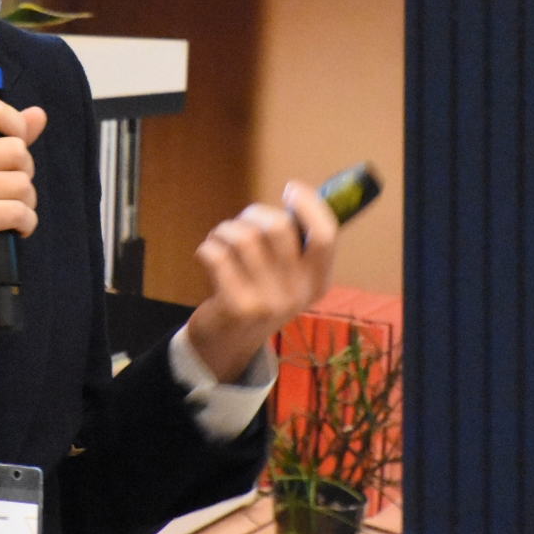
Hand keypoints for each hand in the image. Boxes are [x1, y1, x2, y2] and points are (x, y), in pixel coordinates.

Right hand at [0, 100, 48, 290]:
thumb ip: (0, 137)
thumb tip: (38, 114)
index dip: (16, 126)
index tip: (15, 146)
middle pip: (17, 150)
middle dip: (22, 175)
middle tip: (2, 194)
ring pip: (23, 184)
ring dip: (24, 203)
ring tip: (2, 213)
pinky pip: (21, 212)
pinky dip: (24, 224)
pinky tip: (9, 230)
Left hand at [184, 181, 339, 382]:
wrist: (227, 344)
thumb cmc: (257, 294)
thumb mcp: (287, 276)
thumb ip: (295, 242)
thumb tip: (299, 194)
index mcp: (316, 281)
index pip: (325, 235)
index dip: (310, 205)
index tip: (291, 189)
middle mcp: (296, 293)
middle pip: (277, 227)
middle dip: (252, 214)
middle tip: (242, 224)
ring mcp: (267, 302)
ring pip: (242, 237)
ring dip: (225, 231)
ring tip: (221, 242)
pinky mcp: (236, 306)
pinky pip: (216, 255)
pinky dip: (207, 248)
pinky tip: (208, 256)